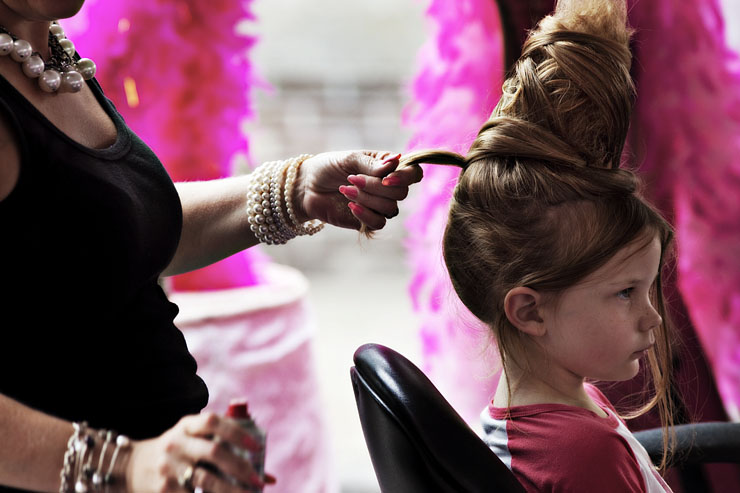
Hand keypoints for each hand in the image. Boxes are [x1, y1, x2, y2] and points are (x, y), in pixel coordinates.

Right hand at [125, 413, 273, 491]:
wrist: (133, 467)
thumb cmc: (179, 451)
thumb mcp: (194, 440)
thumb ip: (227, 450)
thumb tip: (268, 477)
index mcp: (187, 425)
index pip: (213, 422)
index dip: (236, 432)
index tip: (257, 446)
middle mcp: (176, 442)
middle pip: (213, 452)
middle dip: (240, 467)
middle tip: (258, 480)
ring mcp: (168, 466)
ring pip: (204, 479)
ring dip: (230, 490)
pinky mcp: (163, 488)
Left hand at [295, 151, 422, 230]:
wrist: (307, 187)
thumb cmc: (328, 167)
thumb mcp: (349, 159)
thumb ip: (372, 164)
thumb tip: (395, 162)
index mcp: (388, 167)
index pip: (414, 173)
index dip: (406, 177)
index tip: (387, 178)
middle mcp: (388, 187)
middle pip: (402, 193)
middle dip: (376, 187)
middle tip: (352, 179)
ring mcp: (379, 205)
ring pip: (390, 209)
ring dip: (366, 199)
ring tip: (345, 189)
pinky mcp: (368, 221)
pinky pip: (379, 223)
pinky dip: (365, 214)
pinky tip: (350, 206)